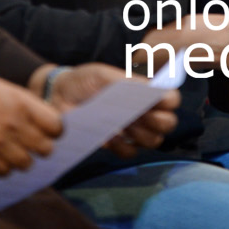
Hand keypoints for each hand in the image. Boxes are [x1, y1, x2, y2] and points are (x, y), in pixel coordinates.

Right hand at [0, 66, 62, 175]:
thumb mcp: (3, 87)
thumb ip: (23, 103)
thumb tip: (39, 116)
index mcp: (22, 103)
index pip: (56, 126)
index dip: (54, 129)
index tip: (48, 129)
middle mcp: (15, 125)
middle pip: (46, 149)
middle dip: (41, 146)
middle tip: (31, 141)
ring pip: (27, 164)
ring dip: (22, 159)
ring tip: (12, 150)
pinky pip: (4, 172)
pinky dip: (3, 168)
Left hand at [40, 63, 179, 157]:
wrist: (58, 97)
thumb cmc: (83, 81)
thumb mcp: (104, 76)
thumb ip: (128, 83)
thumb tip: (153, 91)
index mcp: (143, 92)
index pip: (170, 99)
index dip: (169, 101)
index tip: (160, 101)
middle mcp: (142, 112)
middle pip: (168, 124)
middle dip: (159, 121)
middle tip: (140, 115)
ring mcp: (130, 130)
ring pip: (153, 141)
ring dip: (142, 134)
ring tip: (124, 124)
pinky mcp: (114, 144)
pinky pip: (129, 153)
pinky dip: (122, 146)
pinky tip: (109, 136)